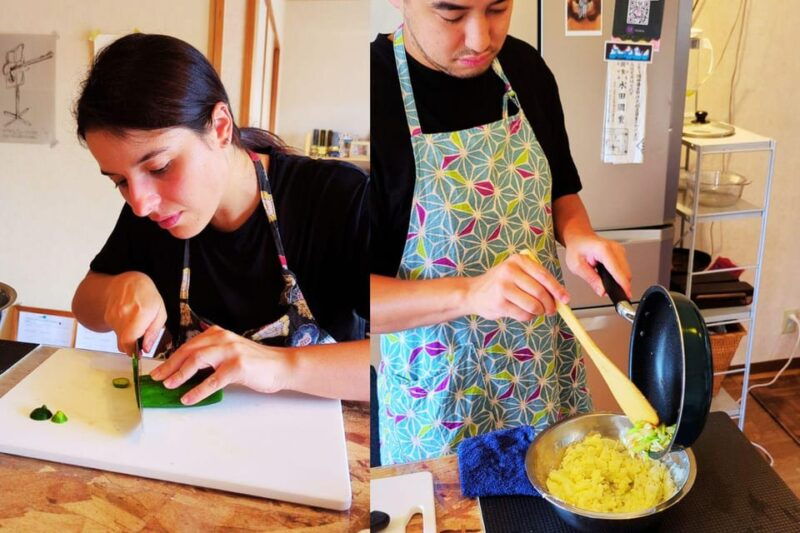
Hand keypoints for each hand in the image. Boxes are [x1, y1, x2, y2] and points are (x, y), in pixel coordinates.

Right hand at [104, 272, 166, 353]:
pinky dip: (123, 331)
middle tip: (140, 343)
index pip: (130, 340)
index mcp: (141, 313)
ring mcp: (114, 316)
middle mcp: (124, 315)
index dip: (133, 351)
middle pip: (124, 343)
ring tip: (136, 325)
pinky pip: (116, 332)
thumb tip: (146, 348)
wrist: (127, 282)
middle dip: (133, 347)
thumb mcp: (160, 312)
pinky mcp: (108, 318)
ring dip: (129, 338)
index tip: (139, 354)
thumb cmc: (147, 296)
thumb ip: (154, 332)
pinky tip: (129, 321)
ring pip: (120, 338)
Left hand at [148, 326, 292, 404]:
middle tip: (156, 379)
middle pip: (188, 351)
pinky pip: (212, 380)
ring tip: (169, 386)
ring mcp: (230, 351)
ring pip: (197, 361)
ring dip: (179, 375)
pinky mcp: (237, 366)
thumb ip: (211, 357)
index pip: (188, 345)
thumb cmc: (256, 363)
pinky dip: (197, 390)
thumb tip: (186, 372)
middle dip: (169, 366)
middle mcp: (222, 339)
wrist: (281, 366)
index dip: (171, 358)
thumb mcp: (230, 353)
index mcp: (218, 334)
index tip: (159, 370)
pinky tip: (188, 398)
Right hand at [464, 253, 569, 320]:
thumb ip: (537, 281)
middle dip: (549, 305)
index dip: (557, 289)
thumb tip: (561, 297)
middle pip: (540, 292)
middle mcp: (510, 271)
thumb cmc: (500, 283)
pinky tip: (522, 312)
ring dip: (538, 312)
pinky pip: (523, 315)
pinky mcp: (499, 303)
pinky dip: (527, 317)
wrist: (473, 292)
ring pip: (533, 306)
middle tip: (550, 311)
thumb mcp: (517, 273)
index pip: (544, 276)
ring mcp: (503, 287)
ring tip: (535, 311)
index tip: (566, 299)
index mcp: (518, 260)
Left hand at [564, 234, 631, 298]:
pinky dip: (618, 276)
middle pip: (625, 272)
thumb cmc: (576, 248)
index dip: (622, 284)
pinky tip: (608, 277)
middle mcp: (614, 248)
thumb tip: (602, 291)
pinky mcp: (621, 253)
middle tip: (606, 292)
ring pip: (626, 272)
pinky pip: (624, 269)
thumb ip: (591, 279)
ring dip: (619, 281)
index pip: (617, 270)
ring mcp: (620, 250)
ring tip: (604, 283)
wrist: (579, 237)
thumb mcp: (577, 266)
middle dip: (619, 285)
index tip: (626, 294)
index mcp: (603, 250)